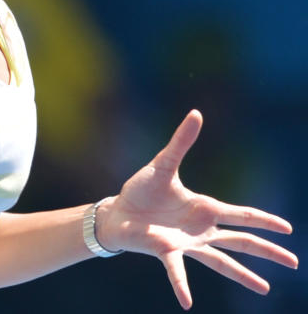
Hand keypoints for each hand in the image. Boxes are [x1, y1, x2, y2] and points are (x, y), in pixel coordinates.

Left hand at [98, 110, 297, 309]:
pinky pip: (176, 271)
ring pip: (221, 262)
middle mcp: (201, 229)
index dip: (265, 220)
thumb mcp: (163, 164)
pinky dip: (181, 286)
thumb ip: (181, 142)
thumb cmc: (141, 190)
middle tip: (295, 262)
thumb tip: (196, 113)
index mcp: (204, 207)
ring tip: (265, 290)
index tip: (288, 229)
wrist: (118, 210)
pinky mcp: (166, 252)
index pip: (242, 215)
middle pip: (242, 241)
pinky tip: (187, 303)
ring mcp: (186, 243)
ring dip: (242, 276)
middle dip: (268, 251)